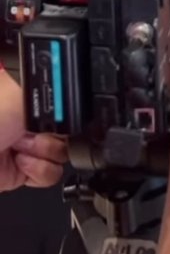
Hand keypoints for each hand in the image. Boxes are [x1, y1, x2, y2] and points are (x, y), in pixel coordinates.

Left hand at [0, 73, 65, 191]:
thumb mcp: (19, 91)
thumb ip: (50, 85)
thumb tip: (66, 80)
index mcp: (20, 90)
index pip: (59, 96)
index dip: (61, 104)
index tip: (51, 108)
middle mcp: (23, 117)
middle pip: (65, 124)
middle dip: (51, 130)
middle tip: (30, 128)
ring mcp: (23, 145)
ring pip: (61, 150)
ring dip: (44, 150)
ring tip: (21, 146)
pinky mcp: (21, 171)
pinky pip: (51, 173)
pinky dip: (39, 170)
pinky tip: (20, 161)